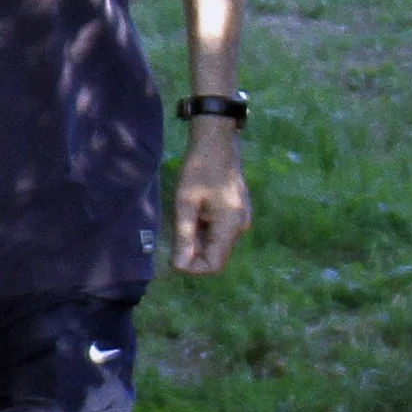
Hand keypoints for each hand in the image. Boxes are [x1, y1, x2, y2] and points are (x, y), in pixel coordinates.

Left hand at [169, 124, 250, 273]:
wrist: (216, 143)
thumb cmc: (199, 169)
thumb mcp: (185, 203)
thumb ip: (184, 236)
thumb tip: (179, 266)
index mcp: (231, 226)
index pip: (214, 265)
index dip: (192, 268)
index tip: (171, 257)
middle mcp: (240, 226)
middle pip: (214, 255)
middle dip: (191, 253)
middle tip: (172, 234)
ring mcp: (239, 220)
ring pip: (214, 244)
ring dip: (195, 240)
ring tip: (181, 218)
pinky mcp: (234, 213)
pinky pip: (217, 231)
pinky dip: (201, 230)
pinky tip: (189, 213)